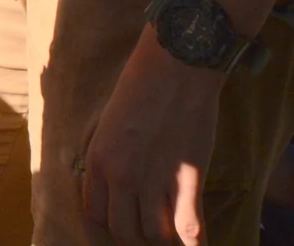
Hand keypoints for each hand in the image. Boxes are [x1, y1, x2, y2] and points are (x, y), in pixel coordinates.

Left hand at [81, 34, 224, 244]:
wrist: (176, 65)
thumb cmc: (142, 86)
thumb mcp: (111, 123)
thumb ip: (111, 156)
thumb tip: (120, 183)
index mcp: (98, 160)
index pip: (96, 213)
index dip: (113, 221)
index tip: (126, 219)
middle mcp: (120, 177)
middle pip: (124, 231)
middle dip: (138, 235)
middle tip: (152, 228)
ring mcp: (153, 181)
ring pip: (155, 235)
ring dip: (165, 236)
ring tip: (174, 228)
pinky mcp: (188, 182)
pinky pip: (189, 230)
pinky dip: (194, 243)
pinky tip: (197, 243)